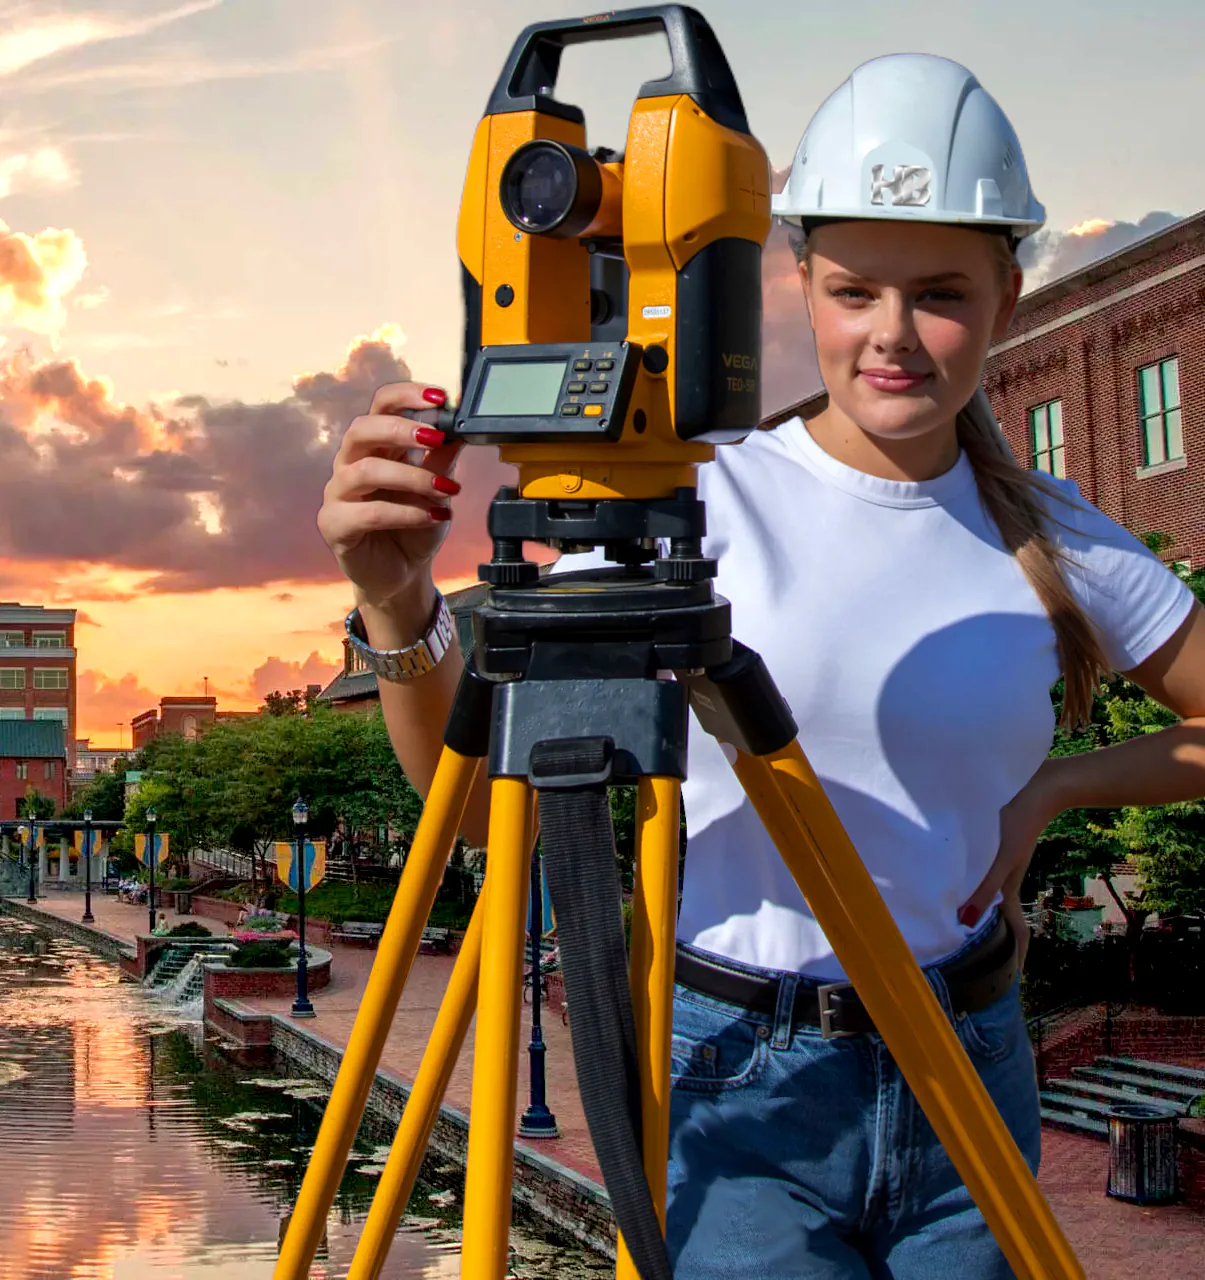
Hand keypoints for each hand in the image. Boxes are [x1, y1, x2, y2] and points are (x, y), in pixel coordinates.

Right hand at [317, 382, 461, 612]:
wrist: (403, 573)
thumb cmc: (416, 527)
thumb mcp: (439, 490)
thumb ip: (444, 459)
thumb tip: (460, 427)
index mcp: (376, 447)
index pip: (381, 405)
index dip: (406, 395)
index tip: (440, 397)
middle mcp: (351, 464)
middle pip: (362, 429)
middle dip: (401, 428)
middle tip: (436, 437)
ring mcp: (339, 494)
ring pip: (365, 470)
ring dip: (411, 477)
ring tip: (445, 491)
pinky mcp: (335, 525)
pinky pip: (368, 513)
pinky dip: (406, 513)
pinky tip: (432, 517)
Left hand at [958, 760, 1066, 964]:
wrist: (1038, 786)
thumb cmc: (1018, 820)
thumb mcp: (1000, 857)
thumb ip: (983, 888)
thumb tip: (968, 923)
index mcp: (1006, 887)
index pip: (1015, 933)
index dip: (1016, 958)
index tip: (1014, 982)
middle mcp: (1003, 880)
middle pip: (999, 919)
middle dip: (993, 942)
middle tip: (979, 962)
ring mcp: (999, 865)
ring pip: (987, 897)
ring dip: (977, 914)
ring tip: (960, 929)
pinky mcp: (995, 849)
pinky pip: (982, 876)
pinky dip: (972, 887)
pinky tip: (954, 883)